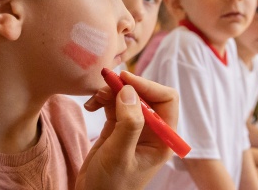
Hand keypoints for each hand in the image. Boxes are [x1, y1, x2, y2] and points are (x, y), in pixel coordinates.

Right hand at [76, 71, 177, 189]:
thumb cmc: (110, 186)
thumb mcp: (119, 156)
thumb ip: (128, 124)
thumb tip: (129, 91)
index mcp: (162, 139)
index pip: (167, 99)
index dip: (148, 85)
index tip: (125, 79)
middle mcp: (152, 130)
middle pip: (146, 94)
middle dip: (126, 86)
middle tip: (105, 82)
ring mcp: (134, 127)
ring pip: (128, 95)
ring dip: (110, 92)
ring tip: (94, 99)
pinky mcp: (118, 127)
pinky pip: (113, 103)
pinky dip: (102, 100)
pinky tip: (90, 106)